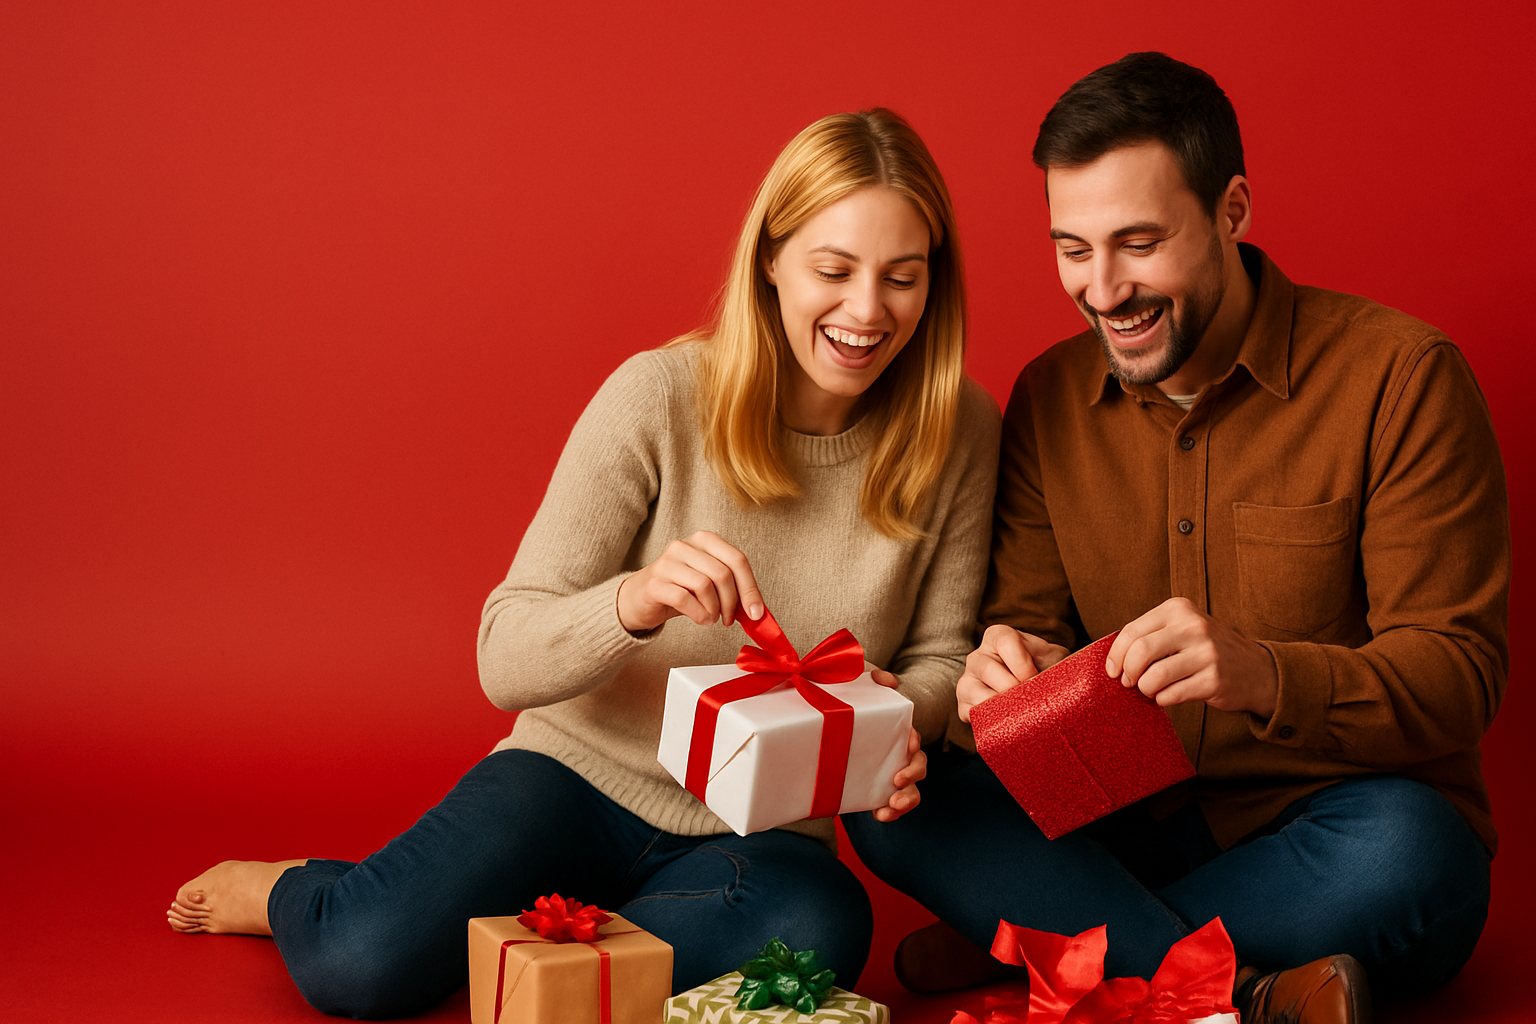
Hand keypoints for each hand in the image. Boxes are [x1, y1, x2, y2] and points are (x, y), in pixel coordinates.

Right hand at [615, 531, 764, 633]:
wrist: (640, 599)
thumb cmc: (680, 590)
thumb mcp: (709, 584)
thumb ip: (732, 590)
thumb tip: (757, 610)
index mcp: (704, 540)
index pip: (737, 560)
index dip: (750, 588)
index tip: (756, 613)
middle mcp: (684, 546)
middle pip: (723, 573)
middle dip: (732, 603)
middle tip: (730, 620)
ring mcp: (667, 562)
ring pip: (705, 585)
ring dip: (714, 610)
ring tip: (711, 618)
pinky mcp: (654, 583)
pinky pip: (685, 599)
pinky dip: (699, 614)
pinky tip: (701, 619)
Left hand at [866, 670, 924, 821]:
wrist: (836, 730)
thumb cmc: (857, 710)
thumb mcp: (864, 692)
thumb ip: (876, 680)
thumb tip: (885, 680)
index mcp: (898, 734)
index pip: (913, 738)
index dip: (914, 743)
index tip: (909, 744)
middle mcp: (900, 756)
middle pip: (918, 766)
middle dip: (912, 775)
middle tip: (897, 781)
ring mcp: (891, 775)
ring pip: (911, 791)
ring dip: (906, 801)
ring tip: (891, 807)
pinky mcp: (878, 791)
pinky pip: (892, 806)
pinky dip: (891, 813)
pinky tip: (880, 816)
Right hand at [957, 624, 1069, 721]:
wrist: (1031, 691)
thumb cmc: (1042, 669)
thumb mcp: (1054, 657)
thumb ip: (1059, 660)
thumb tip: (1067, 677)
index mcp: (999, 637)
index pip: (1005, 642)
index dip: (1023, 664)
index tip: (1035, 680)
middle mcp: (978, 656)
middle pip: (988, 669)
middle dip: (1013, 689)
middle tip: (1030, 701)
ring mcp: (967, 680)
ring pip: (975, 692)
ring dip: (1000, 706)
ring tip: (1019, 714)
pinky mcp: (963, 704)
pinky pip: (970, 713)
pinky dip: (988, 721)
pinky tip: (1006, 723)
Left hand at [1105, 597, 1277, 716]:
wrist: (1257, 670)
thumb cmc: (1206, 651)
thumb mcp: (1181, 630)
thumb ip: (1150, 636)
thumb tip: (1112, 659)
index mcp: (1179, 609)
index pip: (1132, 631)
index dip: (1115, 655)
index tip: (1113, 671)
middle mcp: (1194, 626)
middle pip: (1140, 652)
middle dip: (1128, 672)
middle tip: (1129, 683)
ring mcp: (1207, 653)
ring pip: (1154, 677)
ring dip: (1145, 689)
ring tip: (1151, 689)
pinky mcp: (1214, 680)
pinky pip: (1170, 695)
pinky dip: (1162, 699)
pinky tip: (1169, 695)